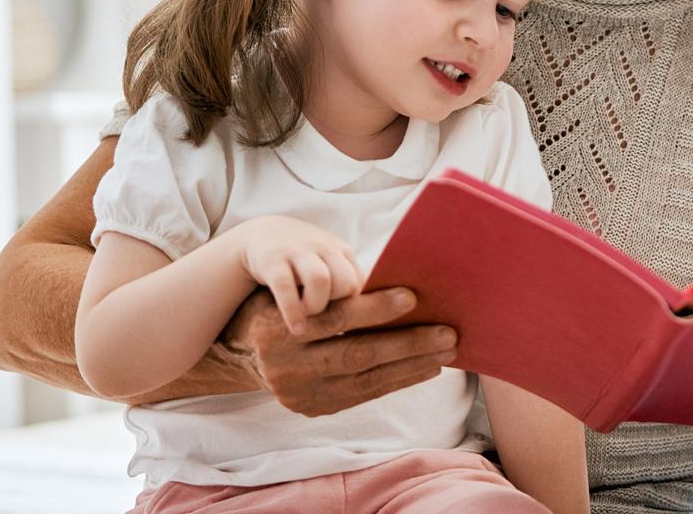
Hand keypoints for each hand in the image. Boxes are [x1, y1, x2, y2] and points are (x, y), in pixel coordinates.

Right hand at [218, 286, 459, 417]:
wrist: (245, 352)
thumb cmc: (283, 306)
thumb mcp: (296, 291)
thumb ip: (331, 291)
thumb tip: (393, 282)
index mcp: (278, 328)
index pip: (335, 318)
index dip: (374, 308)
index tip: (412, 297)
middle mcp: (285, 366)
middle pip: (356, 355)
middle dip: (407, 344)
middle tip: (447, 333)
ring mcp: (299, 394)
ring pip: (365, 381)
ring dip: (411, 366)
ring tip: (445, 352)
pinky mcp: (314, 409)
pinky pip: (364, 395)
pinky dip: (398, 380)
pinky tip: (425, 368)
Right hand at [231, 215, 361, 333]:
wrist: (258, 235)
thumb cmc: (301, 264)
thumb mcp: (328, 265)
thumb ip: (349, 285)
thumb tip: (381, 312)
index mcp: (342, 252)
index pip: (363, 285)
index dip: (359, 308)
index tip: (352, 323)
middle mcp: (323, 248)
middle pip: (348, 282)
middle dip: (341, 308)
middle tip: (327, 322)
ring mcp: (297, 251)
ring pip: (321, 280)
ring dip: (316, 306)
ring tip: (307, 324)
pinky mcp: (271, 260)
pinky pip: (286, 286)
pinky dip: (293, 310)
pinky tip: (297, 329)